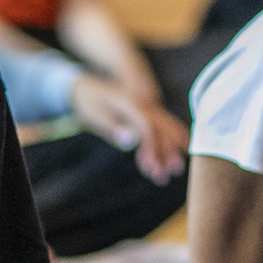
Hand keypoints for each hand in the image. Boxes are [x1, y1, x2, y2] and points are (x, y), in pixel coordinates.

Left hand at [69, 77, 186, 181]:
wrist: (89, 89)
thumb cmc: (90, 103)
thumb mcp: (95, 115)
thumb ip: (113, 128)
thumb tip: (131, 141)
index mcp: (130, 103)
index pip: (147, 127)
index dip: (152, 148)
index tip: (153, 168)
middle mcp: (144, 104)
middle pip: (163, 128)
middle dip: (169, 151)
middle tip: (172, 173)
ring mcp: (148, 109)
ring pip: (167, 130)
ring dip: (171, 150)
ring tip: (171, 173)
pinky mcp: (148, 116)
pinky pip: (162, 130)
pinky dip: (166, 145)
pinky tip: (167, 161)